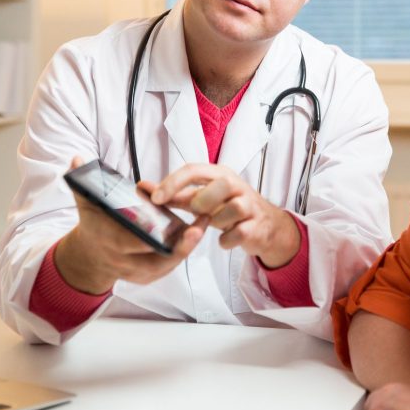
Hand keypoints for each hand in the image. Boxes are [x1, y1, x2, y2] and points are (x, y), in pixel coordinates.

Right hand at [55, 157, 208, 293]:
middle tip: (196, 229)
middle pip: (154, 260)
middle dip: (178, 247)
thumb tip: (76, 160)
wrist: (88, 257)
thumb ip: (83, 184)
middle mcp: (124, 261)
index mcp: (109, 242)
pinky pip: (168, 267)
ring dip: (186, 249)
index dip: (146, 238)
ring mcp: (137, 272)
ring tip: (202, 227)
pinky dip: (183, 253)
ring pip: (166, 265)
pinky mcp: (148, 276)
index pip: (129, 244)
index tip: (163, 226)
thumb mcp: (86, 205)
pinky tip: (196, 235)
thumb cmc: (93, 226)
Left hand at [150, 163, 299, 267]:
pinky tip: (224, 240)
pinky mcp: (256, 225)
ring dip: (218, 221)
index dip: (173, 183)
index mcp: (219, 174)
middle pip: (221, 184)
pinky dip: (227, 240)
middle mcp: (237, 185)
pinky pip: (240, 232)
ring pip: (234, 208)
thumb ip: (176, 194)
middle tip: (197, 212)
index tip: (156, 198)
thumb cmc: (228, 208)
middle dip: (203, 201)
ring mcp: (249, 205)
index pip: (193, 170)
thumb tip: (145, 188)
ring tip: (216, 225)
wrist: (264, 226)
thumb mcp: (203, 198)